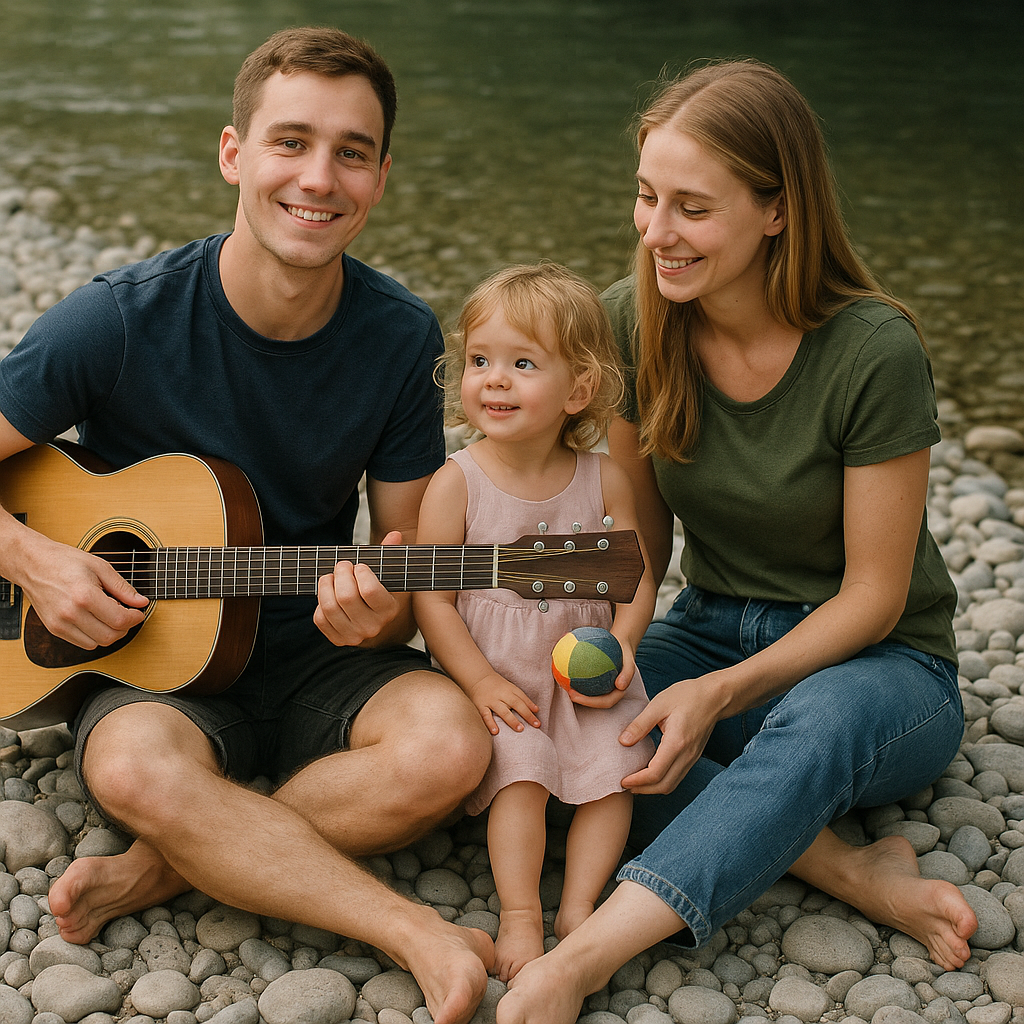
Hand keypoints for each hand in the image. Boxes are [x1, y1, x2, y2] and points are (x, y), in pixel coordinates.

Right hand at [20, 535, 147, 649]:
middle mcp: (71, 613)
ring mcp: (60, 624)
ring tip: (109, 615)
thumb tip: (142, 602)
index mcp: (85, 596)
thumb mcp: (100, 567)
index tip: (138, 612)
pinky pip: (82, 643)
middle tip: (127, 614)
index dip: (135, 618)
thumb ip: (122, 587)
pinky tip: (96, 619)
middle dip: (125, 628)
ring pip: (97, 643)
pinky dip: (94, 636)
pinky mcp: (54, 629)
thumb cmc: (64, 561)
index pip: (119, 620)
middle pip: (110, 636)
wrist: (32, 564)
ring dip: (110, 633)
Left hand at [314, 530, 401, 646]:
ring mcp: (354, 636)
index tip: (359, 566)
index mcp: (389, 610)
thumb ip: (388, 554)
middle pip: (346, 597)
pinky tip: (329, 596)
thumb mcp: (385, 574)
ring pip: (329, 607)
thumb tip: (395, 534)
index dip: (360, 572)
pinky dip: (319, 603)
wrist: (374, 623)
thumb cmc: (378, 592)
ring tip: (330, 578)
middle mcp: (373, 627)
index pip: (369, 589)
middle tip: (342, 566)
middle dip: (340, 574)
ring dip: (325, 586)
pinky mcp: (337, 640)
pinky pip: (319, 618)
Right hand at [465, 671, 540, 735]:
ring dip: (512, 720)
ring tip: (520, 729)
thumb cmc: (497, 685)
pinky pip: (486, 715)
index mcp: (509, 689)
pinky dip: (490, 723)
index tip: (538, 716)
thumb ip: (522, 698)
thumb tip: (536, 709)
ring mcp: (491, 700)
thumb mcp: (510, 688)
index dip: (531, 706)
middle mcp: (501, 694)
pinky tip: (496, 732)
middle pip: (516, 704)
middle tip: (536, 724)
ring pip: (502, 711)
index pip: (522, 698)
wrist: (477, 677)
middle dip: (526, 714)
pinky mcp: (480, 705)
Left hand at [565, 640, 637, 709]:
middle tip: (569, 693)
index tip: (576, 695)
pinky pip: (586, 681)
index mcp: (618, 693)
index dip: (590, 702)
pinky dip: (576, 678)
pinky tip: (565, 671)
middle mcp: (610, 692)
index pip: (604, 702)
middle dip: (581, 701)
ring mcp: (603, 688)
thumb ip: (628, 673)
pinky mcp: (597, 680)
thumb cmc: (625, 654)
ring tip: (564, 685)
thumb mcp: (630, 661)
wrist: (622, 646)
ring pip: (590, 693)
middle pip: (595, 702)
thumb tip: (620, 686)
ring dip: (578, 693)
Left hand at [619, 675, 723, 793]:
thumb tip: (623, 742)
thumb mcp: (659, 704)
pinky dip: (661, 781)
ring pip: (671, 784)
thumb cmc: (687, 696)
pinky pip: (677, 777)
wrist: (715, 696)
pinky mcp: (693, 757)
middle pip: (664, 785)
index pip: (655, 773)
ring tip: (634, 783)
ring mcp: (692, 758)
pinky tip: (649, 774)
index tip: (622, 780)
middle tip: (624, 785)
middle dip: (643, 790)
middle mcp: (686, 755)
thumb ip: (640, 724)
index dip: (637, 781)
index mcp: (677, 742)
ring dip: (652, 788)